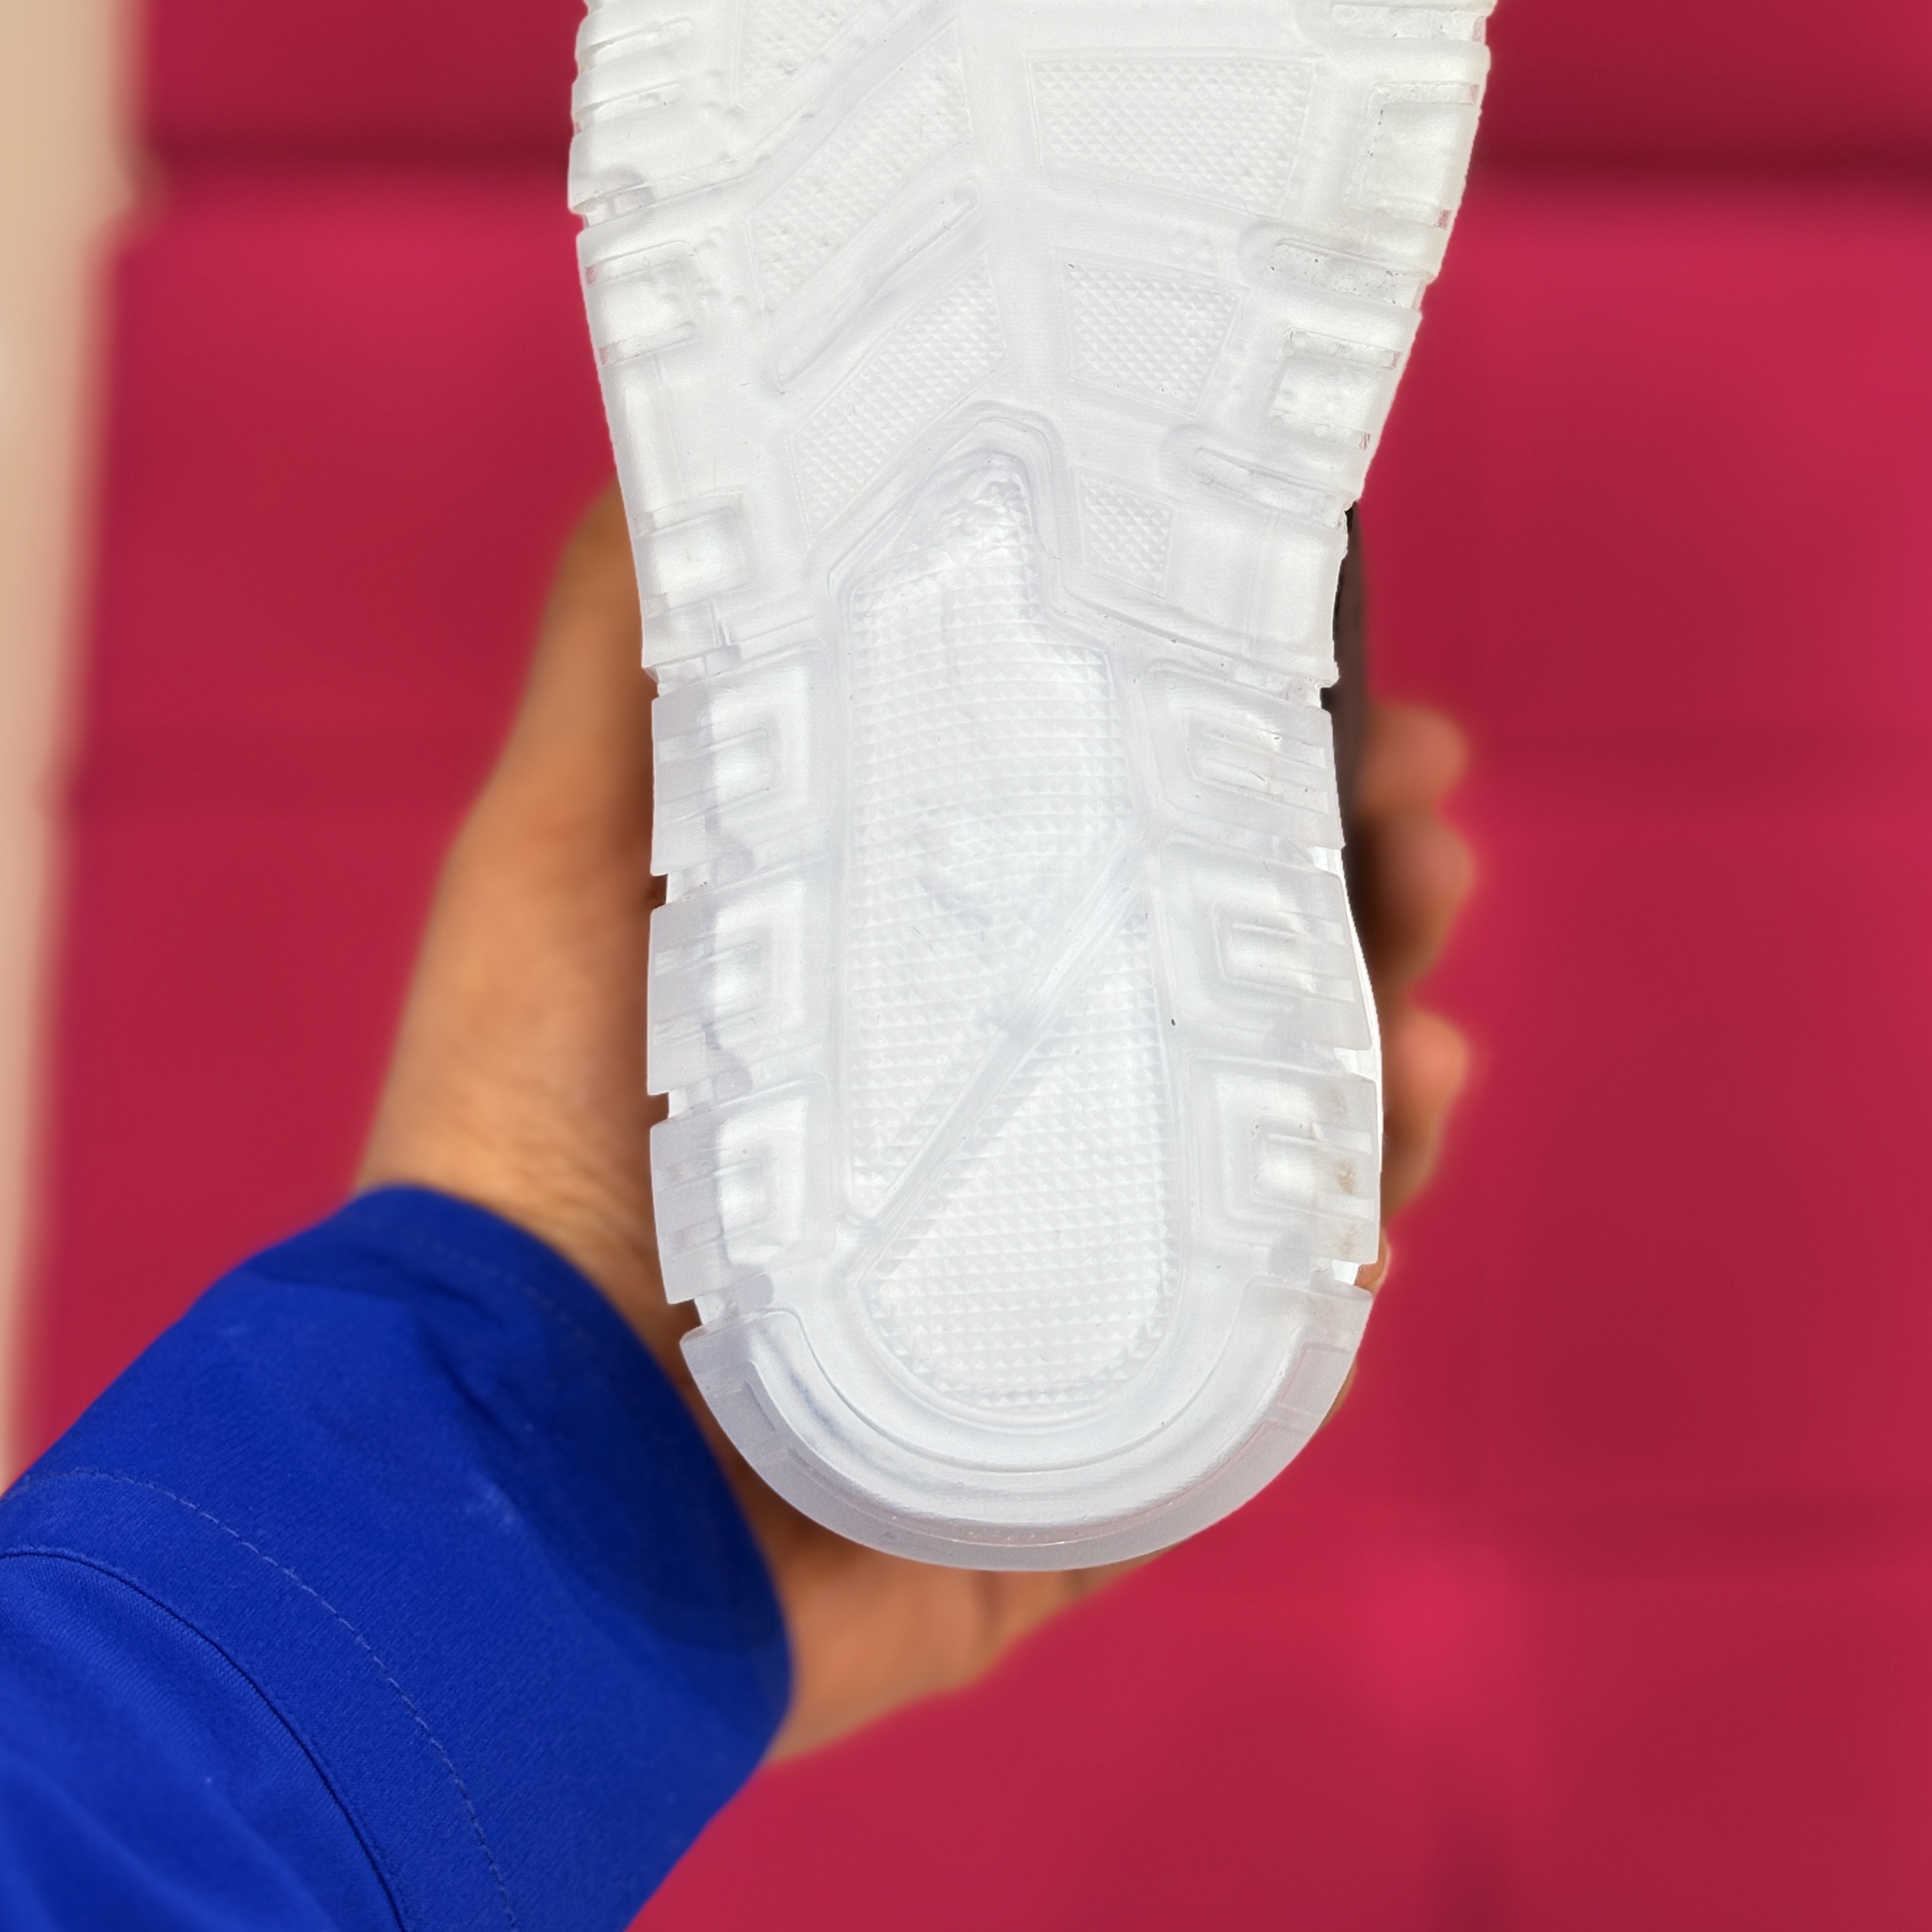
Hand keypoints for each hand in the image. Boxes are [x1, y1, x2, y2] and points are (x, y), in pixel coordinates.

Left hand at [359, 489, 1472, 1754]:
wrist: (500, 1467)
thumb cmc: (513, 1150)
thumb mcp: (557, 859)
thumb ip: (622, 670)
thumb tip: (667, 464)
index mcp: (922, 988)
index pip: (1123, 847)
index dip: (1240, 760)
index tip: (1332, 671)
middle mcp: (1012, 1121)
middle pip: (1236, 983)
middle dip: (1354, 885)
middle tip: (1421, 807)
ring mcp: (1072, 1279)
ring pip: (1286, 1146)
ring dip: (1385, 1045)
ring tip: (1431, 985)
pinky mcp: (1102, 1438)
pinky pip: (1271, 1344)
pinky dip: (1349, 1245)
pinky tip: (1389, 1165)